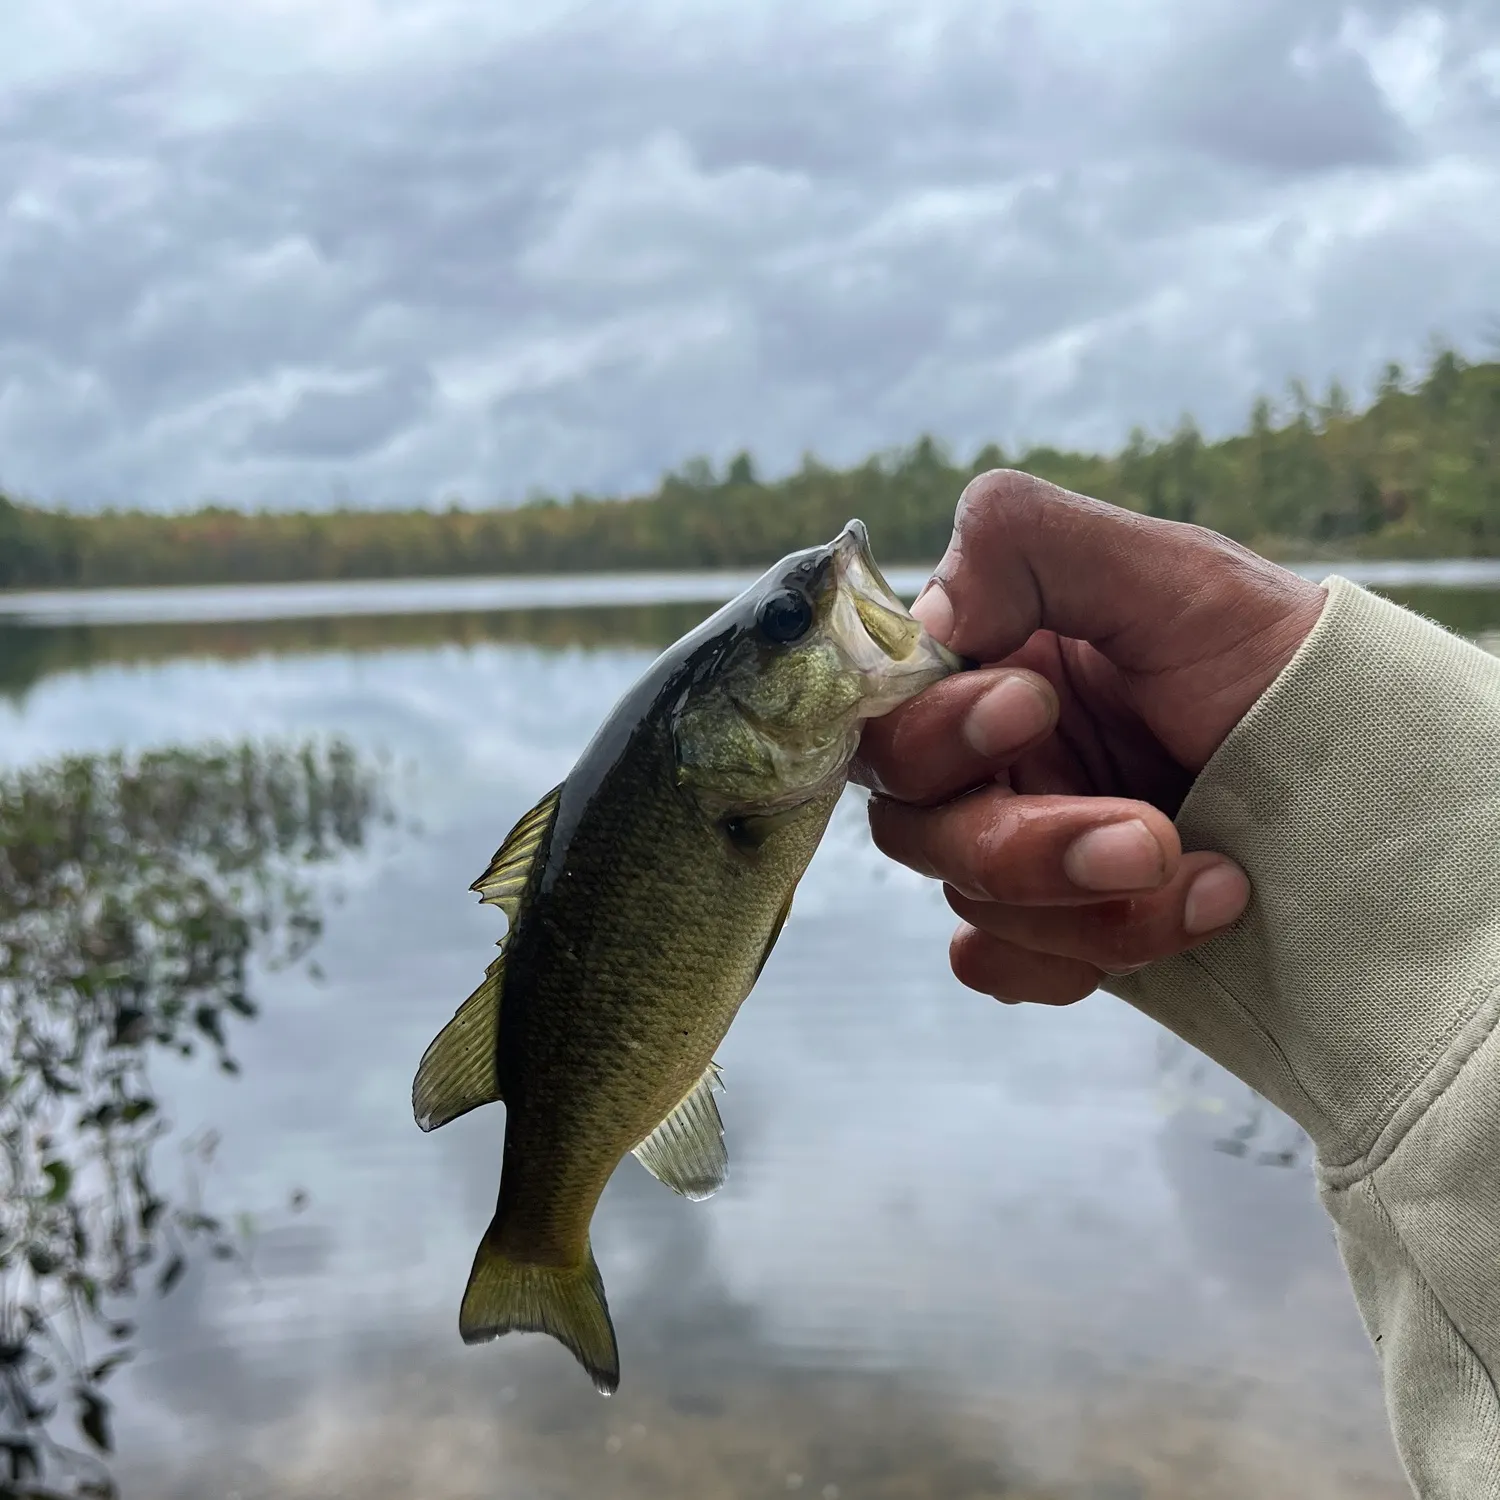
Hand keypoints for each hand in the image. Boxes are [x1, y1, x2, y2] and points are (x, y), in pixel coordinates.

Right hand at [854, 470, 1326, 1004]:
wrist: (1373, 783)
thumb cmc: (1275, 660)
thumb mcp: (1172, 571)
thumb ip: (1030, 545)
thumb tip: (928, 616)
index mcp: (993, 663)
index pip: (892, 710)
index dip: (939, 727)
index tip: (1034, 707)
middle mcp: (985, 756)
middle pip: (914, 822)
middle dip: (1025, 841)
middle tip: (1148, 835)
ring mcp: (1014, 844)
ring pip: (968, 900)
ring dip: (1086, 905)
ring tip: (1215, 878)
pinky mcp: (1049, 924)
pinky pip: (998, 963)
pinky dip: (1072, 958)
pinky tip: (1178, 920)